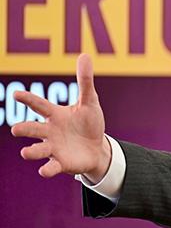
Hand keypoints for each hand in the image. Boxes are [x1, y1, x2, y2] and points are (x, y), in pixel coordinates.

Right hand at [11, 54, 109, 180]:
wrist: (98, 148)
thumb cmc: (89, 124)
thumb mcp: (90, 102)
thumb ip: (85, 81)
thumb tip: (85, 56)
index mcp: (55, 115)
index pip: (39, 105)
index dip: (28, 99)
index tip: (15, 94)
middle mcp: (50, 131)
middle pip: (33, 128)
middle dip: (24, 129)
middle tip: (16, 129)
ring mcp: (53, 148)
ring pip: (38, 149)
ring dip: (31, 151)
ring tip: (26, 153)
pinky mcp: (60, 163)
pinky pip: (51, 167)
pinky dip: (47, 169)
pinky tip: (44, 171)